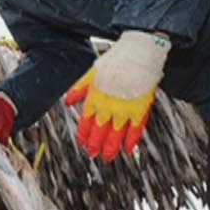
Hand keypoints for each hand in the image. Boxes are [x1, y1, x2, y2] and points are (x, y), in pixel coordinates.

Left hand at [62, 30, 170, 161]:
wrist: (140, 52)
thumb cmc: (117, 60)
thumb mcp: (93, 72)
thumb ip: (80, 89)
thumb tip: (69, 102)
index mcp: (96, 97)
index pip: (87, 121)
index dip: (84, 134)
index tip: (83, 142)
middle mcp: (109, 106)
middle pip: (100, 131)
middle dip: (96, 144)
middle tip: (94, 153)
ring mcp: (125, 109)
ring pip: (116, 134)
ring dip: (111, 147)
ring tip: (108, 156)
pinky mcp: (141, 109)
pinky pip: (136, 129)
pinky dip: (132, 140)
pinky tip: (128, 149)